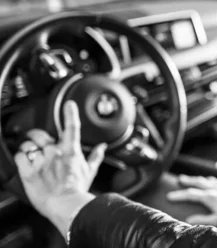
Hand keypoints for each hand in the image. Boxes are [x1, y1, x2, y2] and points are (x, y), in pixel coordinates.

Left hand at [14, 100, 105, 235]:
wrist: (66, 206)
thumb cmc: (77, 190)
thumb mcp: (90, 171)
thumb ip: (95, 156)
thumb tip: (102, 147)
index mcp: (71, 151)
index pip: (71, 127)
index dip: (71, 113)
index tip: (69, 104)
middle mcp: (56, 153)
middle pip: (39, 135)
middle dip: (36, 137)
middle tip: (37, 145)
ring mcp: (42, 161)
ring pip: (27, 145)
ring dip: (27, 150)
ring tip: (32, 159)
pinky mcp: (28, 171)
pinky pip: (19, 156)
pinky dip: (20, 159)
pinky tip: (25, 164)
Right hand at [167, 175, 216, 227]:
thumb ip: (202, 219)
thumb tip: (188, 219)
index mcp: (209, 197)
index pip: (190, 194)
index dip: (179, 195)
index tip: (169, 196)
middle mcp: (213, 189)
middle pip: (197, 182)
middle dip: (187, 181)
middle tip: (179, 179)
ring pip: (206, 180)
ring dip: (197, 179)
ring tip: (191, 179)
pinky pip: (214, 180)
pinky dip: (208, 180)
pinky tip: (208, 181)